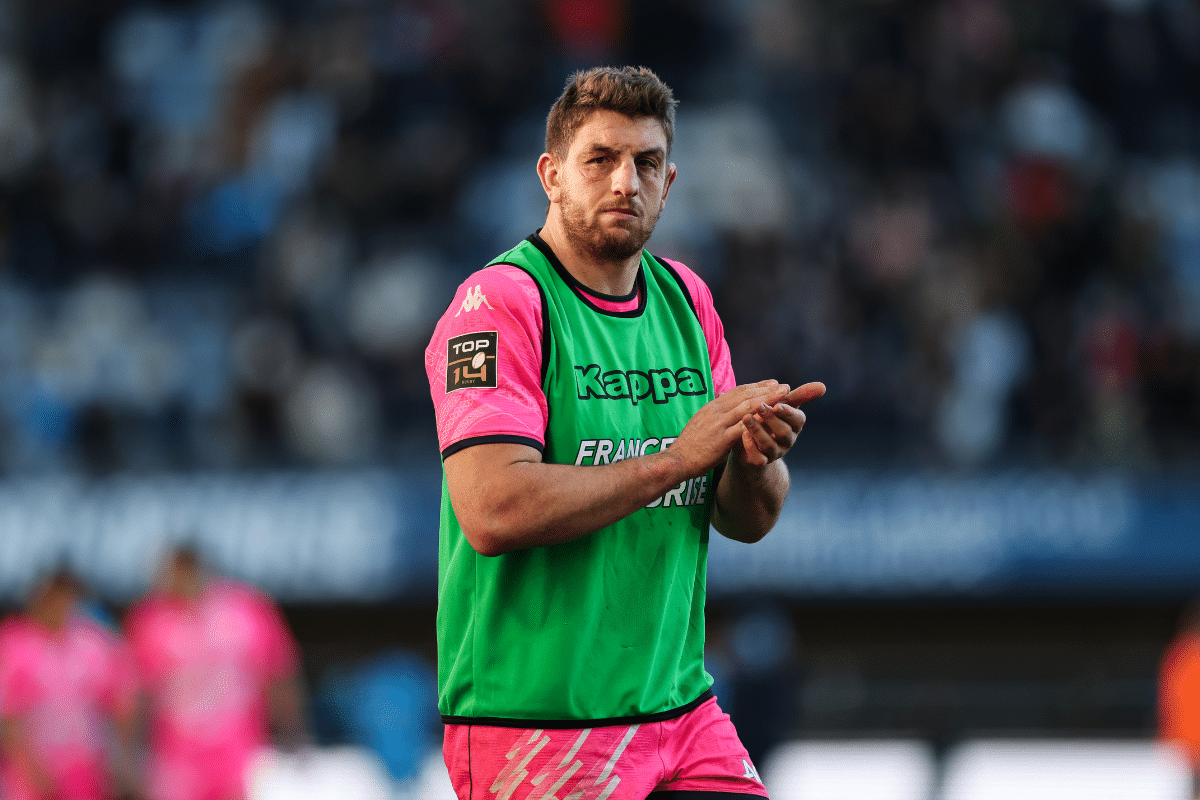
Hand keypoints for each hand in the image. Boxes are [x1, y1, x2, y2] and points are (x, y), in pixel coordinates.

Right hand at [667, 380, 792, 476]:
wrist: (677, 460)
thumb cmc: (691, 445)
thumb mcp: (702, 423)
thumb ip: (717, 416)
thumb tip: (729, 411)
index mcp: (712, 407)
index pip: (737, 391)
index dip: (756, 386)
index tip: (772, 383)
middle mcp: (716, 411)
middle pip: (745, 395)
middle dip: (766, 389)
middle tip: (784, 386)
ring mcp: (718, 424)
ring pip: (747, 407)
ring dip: (768, 400)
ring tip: (783, 396)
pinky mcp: (722, 439)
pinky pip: (744, 427)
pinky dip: (759, 420)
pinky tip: (772, 418)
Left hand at [735, 381, 825, 466]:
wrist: (753, 445)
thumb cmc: (771, 419)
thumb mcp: (783, 406)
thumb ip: (799, 396)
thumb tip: (823, 386)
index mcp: (794, 425)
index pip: (797, 419)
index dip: (788, 413)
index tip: (777, 404)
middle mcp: (787, 440)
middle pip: (783, 431)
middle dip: (771, 419)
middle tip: (759, 406)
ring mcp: (774, 452)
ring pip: (768, 444)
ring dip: (758, 430)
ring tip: (746, 418)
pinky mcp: (761, 461)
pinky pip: (758, 458)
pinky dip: (751, 447)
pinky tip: (743, 435)